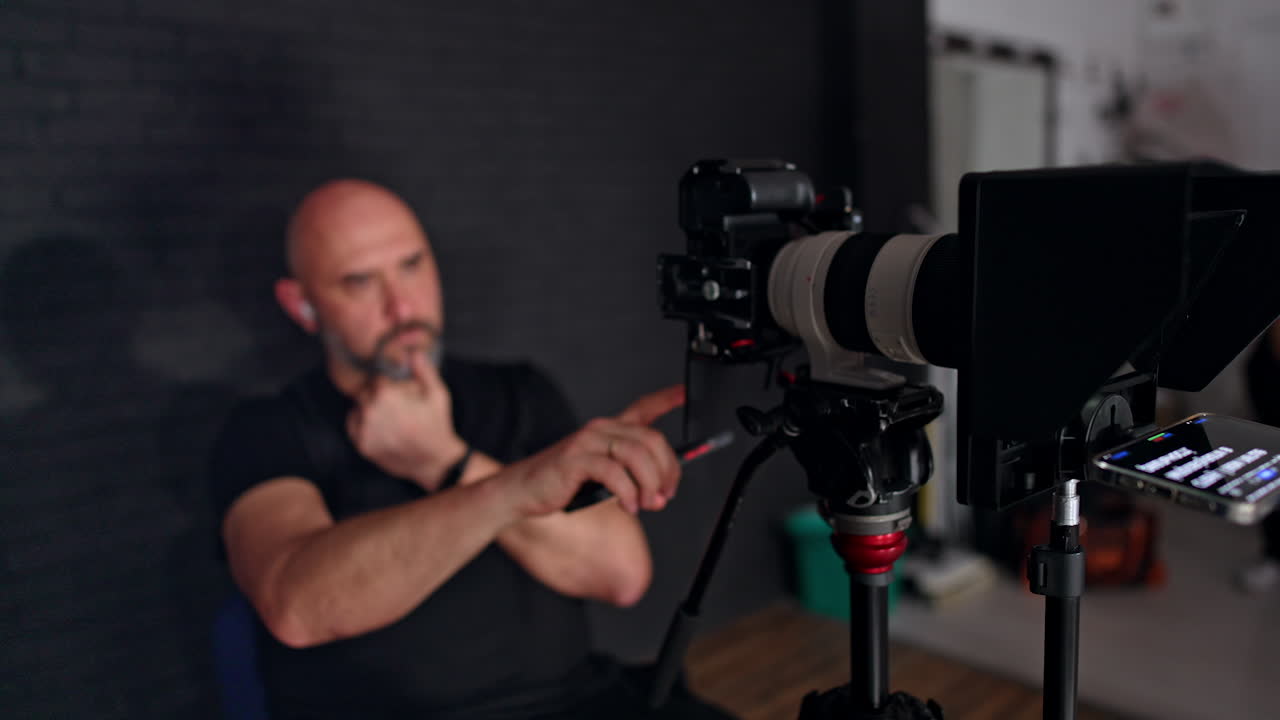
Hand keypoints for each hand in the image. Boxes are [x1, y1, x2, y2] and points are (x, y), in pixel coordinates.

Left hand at [346, 353, 465, 487]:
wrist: (434, 462)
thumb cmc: (437, 426)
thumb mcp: (438, 395)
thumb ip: (424, 371)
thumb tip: (414, 352)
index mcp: (387, 396)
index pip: (377, 379)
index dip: (388, 383)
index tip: (397, 390)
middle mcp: (371, 412)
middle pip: (365, 393)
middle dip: (378, 396)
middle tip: (395, 406)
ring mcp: (365, 430)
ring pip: (358, 408)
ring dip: (369, 409)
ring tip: (389, 418)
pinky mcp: (362, 446)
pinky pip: (354, 426)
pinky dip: (363, 424)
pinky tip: (380, 427)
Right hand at [497, 385, 685, 516]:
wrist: (521, 490)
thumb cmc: (561, 484)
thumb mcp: (601, 478)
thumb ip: (630, 480)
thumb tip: (660, 494)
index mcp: (608, 431)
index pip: (642, 408)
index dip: (666, 398)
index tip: (684, 392)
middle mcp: (600, 430)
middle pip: (651, 439)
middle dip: (667, 470)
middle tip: (665, 495)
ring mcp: (587, 442)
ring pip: (636, 454)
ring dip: (649, 483)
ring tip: (647, 503)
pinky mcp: (574, 460)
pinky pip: (613, 472)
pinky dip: (627, 492)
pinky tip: (628, 506)